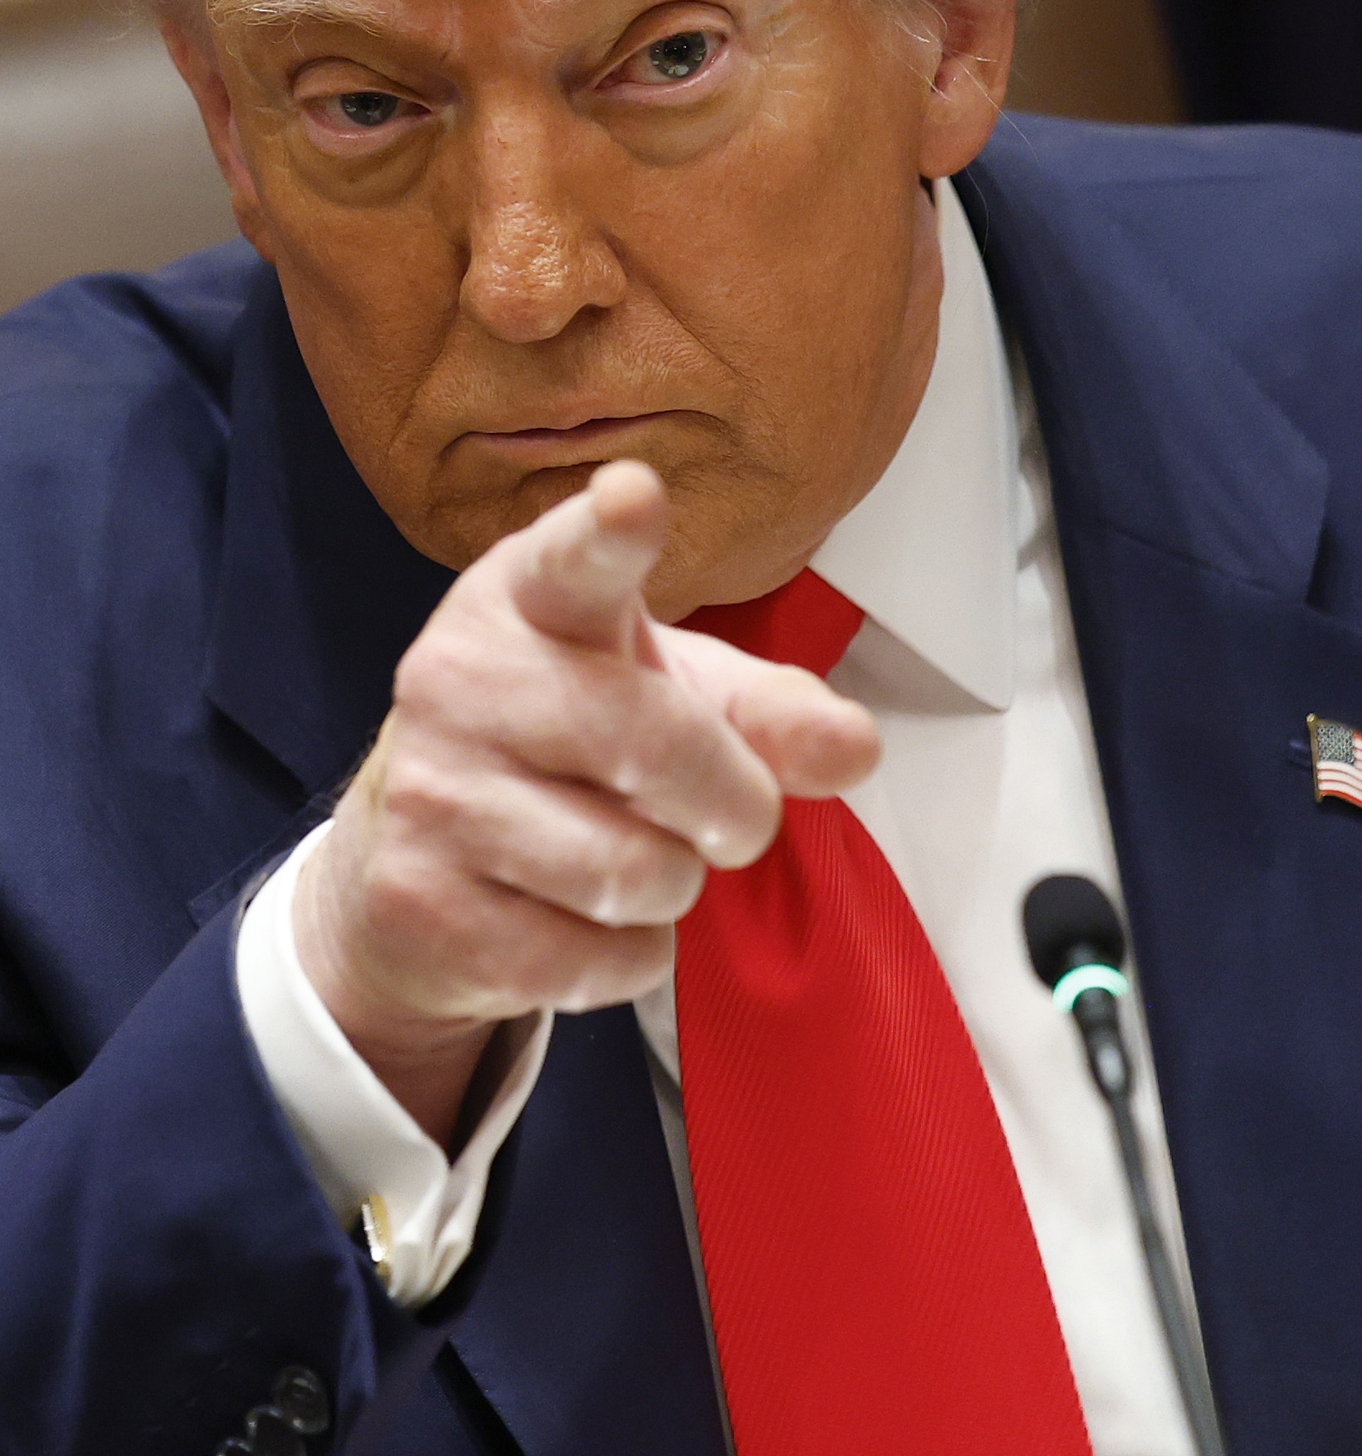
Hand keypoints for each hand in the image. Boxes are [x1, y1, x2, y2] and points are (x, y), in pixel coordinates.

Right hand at [295, 459, 878, 1139]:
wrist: (413, 859)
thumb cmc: (574, 749)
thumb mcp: (681, 699)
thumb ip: (777, 714)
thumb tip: (853, 748)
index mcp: (531, 601)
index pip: (573, 560)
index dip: (608, 532)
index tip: (634, 495)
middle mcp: (460, 680)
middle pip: (661, 749)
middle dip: (735, 807)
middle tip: (727, 816)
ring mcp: (428, 792)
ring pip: (633, 872)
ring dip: (673, 886)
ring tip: (632, 855)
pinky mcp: (415, 903)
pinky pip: (592, 960)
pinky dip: (624, 958)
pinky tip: (578, 918)